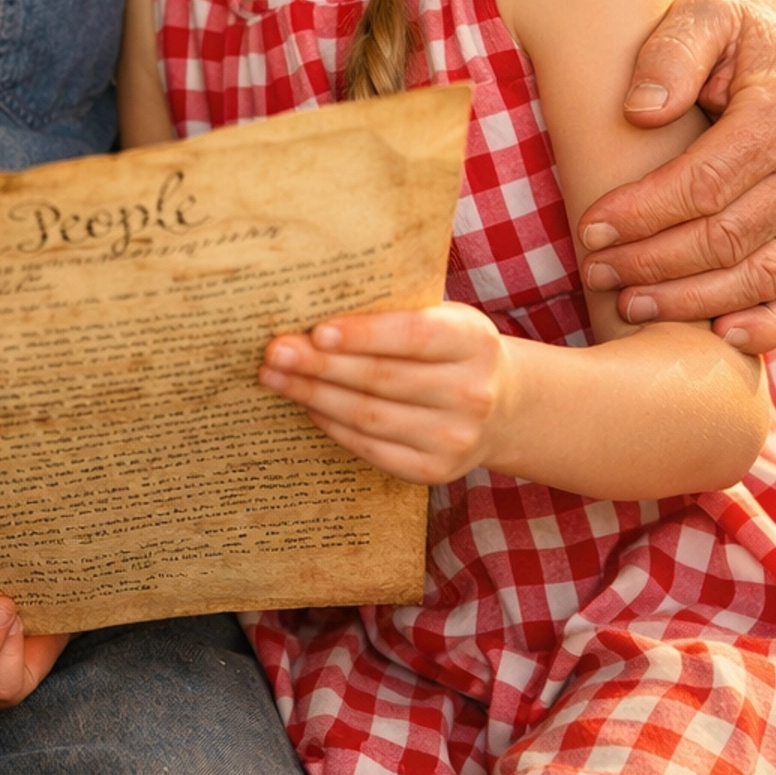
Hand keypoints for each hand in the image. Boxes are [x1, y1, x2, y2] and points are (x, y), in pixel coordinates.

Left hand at [260, 303, 509, 484]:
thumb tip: (313, 304)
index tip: (316, 330)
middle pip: (381, 379)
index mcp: (474, 341)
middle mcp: (471, 393)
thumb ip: (395, 310)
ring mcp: (456, 438)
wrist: (501, 406)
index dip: (363, 334)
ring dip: (314, 396)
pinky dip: (333, 426)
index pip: (413, 336)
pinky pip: (371, 448)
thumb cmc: (451, 348)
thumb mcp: (443, 317)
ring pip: (369, 417)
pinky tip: (307, 405)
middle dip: (320, 366)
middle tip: (275, 352)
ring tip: (275, 378)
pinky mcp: (436, 471)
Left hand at [579, 0, 775, 351]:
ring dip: (691, 300)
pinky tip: (722, 334)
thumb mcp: (706, 16)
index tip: (590, 227)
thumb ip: (673, 51)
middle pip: (724, 238)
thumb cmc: (736, 38)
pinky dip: (770, 326)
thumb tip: (641, 111)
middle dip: (652, 262)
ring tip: (630, 304)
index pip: (703, 184)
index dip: (642, 213)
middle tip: (595, 270)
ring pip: (757, 276)